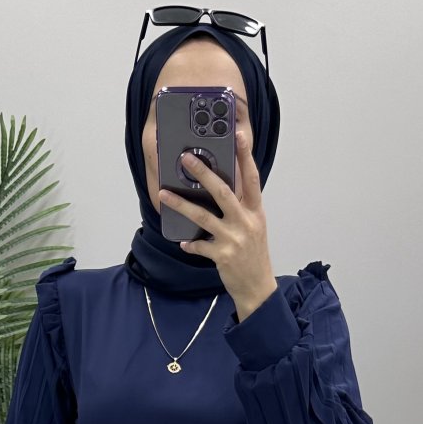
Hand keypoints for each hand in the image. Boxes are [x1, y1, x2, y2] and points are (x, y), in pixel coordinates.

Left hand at [159, 128, 277, 317]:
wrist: (258, 288)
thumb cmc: (254, 255)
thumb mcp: (254, 227)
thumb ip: (241, 207)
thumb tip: (219, 188)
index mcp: (255, 211)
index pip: (252, 177)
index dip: (246, 155)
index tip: (239, 135)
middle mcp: (245, 221)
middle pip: (223, 191)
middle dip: (203, 173)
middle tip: (186, 158)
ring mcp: (233, 238)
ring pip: (203, 216)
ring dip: (181, 205)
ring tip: (164, 195)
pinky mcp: (222, 255)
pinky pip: (199, 245)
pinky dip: (190, 243)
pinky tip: (183, 242)